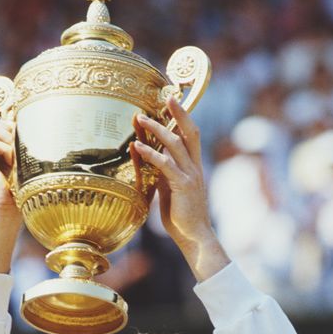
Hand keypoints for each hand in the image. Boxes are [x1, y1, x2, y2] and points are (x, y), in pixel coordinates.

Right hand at [0, 101, 19, 218]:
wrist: (9, 205)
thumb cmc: (16, 182)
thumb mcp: (14, 153)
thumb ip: (9, 135)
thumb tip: (13, 112)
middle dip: (4, 126)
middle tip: (15, 143)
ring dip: (6, 137)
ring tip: (13, 155)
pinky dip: (4, 149)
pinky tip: (10, 162)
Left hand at [132, 96, 228, 280]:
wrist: (194, 237)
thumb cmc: (182, 218)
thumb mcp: (170, 191)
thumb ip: (164, 174)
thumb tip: (151, 161)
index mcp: (194, 167)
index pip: (191, 136)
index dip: (183, 118)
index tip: (171, 104)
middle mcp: (195, 167)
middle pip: (190, 132)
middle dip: (179, 112)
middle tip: (167, 96)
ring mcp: (191, 175)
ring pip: (176, 144)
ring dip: (158, 129)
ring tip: (141, 118)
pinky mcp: (183, 186)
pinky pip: (165, 165)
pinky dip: (151, 153)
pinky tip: (137, 146)